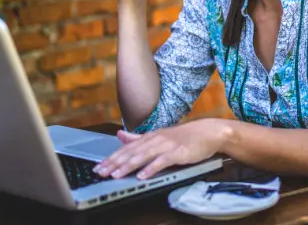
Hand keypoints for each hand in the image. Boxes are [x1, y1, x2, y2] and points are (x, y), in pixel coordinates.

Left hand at [94, 119, 229, 179]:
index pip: (127, 148)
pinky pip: (162, 161)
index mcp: (150, 137)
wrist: (208, 132)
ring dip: (129, 166)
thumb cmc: (185, 136)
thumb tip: (120, 135)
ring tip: (116, 175)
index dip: (112, 158)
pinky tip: (143, 175)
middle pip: (132, 152)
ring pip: (144, 156)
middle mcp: (156, 139)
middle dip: (114, 163)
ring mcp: (167, 145)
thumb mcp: (159, 135)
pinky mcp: (178, 152)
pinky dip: (151, 168)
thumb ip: (138, 137)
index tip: (98, 167)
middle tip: (101, 172)